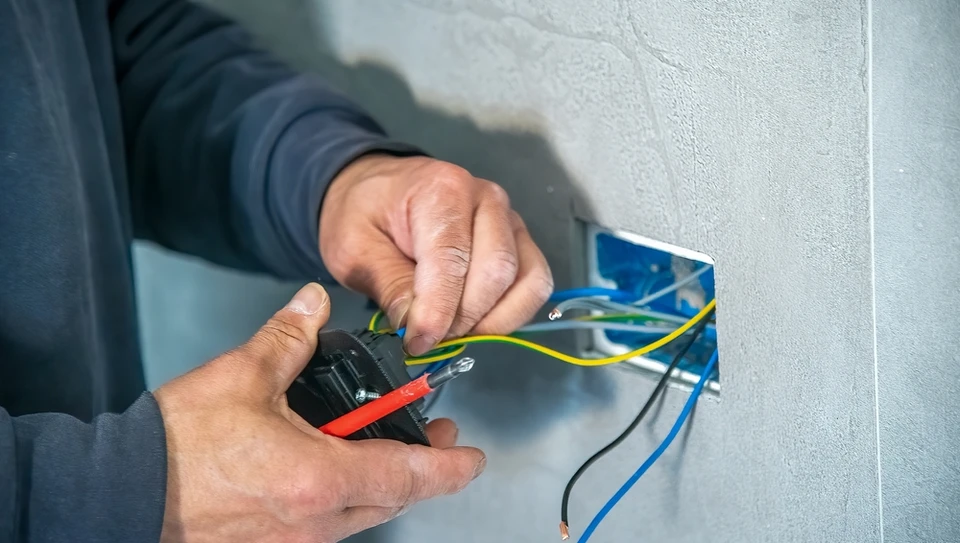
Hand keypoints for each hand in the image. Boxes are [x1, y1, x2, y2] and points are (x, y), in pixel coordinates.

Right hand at [155, 284, 484, 542]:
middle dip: (422, 470)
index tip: (472, 456)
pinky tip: (332, 468)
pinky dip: (346, 497)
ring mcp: (293, 541)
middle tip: (434, 439)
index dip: (450, 467)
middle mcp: (315, 521)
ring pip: (362, 515)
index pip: (409, 476)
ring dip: (384, 483)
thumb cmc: (178, 445)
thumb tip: (312, 304)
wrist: (119, 493)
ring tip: (385, 448)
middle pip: (392, 499)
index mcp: (319, 478)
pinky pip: (328, 525)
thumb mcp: (241, 377)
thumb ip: (289, 338)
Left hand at [320, 154, 553, 355]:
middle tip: (430, 337)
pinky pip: (534, 284)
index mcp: (442, 190)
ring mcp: (510, 219)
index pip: (453, 261)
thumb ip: (388, 284)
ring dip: (493, 320)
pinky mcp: (520, 241)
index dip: (438, 311)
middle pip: (497, 273)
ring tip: (453, 329)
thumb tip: (415, 328)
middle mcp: (487, 199)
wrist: (379, 188)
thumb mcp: (354, 248)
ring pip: (527, 282)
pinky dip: (510, 313)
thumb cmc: (365, 212)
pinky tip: (476, 321)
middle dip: (464, 318)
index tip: (418, 342)